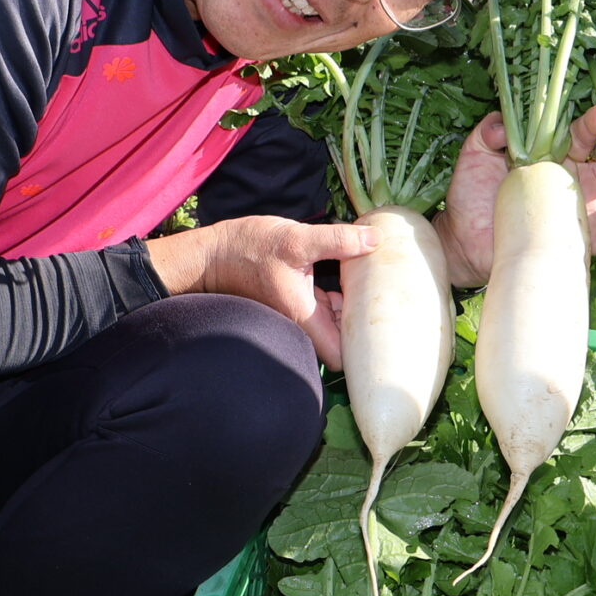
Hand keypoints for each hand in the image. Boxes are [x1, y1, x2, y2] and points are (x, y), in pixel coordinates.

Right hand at [145, 215, 379, 366]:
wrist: (214, 253)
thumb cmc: (249, 249)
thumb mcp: (297, 239)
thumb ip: (338, 240)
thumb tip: (375, 240)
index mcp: (304, 317)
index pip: (341, 356)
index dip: (362, 347)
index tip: (380, 322)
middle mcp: (301, 323)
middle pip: (342, 341)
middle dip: (361, 323)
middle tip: (382, 295)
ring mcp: (298, 313)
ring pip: (334, 323)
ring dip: (350, 307)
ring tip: (370, 282)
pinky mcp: (295, 301)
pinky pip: (324, 308)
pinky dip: (337, 297)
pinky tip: (347, 276)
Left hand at [430, 104, 595, 288]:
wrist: (464, 243)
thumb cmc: (470, 196)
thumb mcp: (474, 158)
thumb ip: (486, 135)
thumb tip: (499, 122)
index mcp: (553, 156)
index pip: (581, 135)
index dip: (594, 123)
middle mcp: (573, 181)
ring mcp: (579, 211)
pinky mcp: (577, 241)